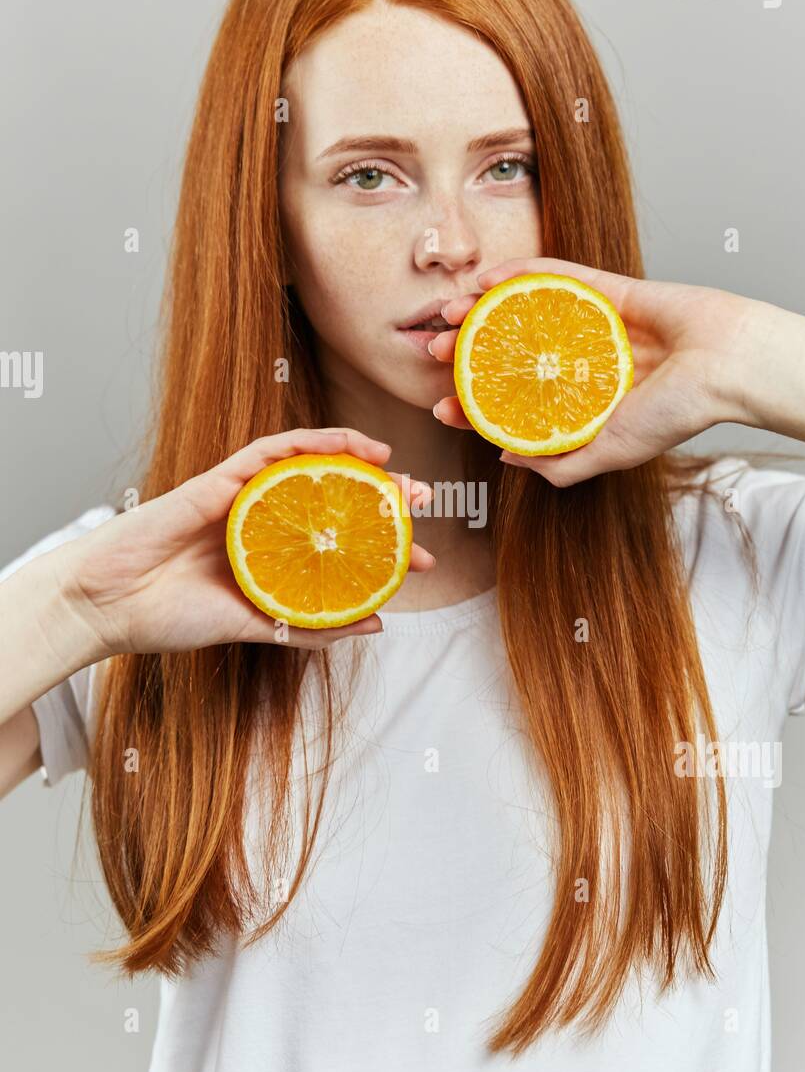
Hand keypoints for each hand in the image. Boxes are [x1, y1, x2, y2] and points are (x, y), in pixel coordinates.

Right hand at [57, 428, 435, 655]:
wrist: (109, 605)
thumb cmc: (169, 617)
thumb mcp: (255, 629)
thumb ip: (311, 626)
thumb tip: (376, 625)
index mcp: (272, 556)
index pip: (340, 545)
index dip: (386, 548)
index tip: (424, 561)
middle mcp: (263, 521)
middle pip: (334, 501)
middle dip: (383, 500)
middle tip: (427, 504)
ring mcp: (242, 497)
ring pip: (310, 469)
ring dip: (359, 463)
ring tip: (401, 472)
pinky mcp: (220, 479)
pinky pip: (274, 451)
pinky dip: (316, 442)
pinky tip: (353, 447)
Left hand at [428, 257, 756, 485]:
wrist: (726, 366)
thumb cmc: (677, 413)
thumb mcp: (610, 452)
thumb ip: (561, 462)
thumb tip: (506, 457)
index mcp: (579, 401)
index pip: (511, 402)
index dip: (472, 403)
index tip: (440, 405)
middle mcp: (579, 362)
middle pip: (508, 353)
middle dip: (465, 352)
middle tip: (430, 351)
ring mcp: (590, 323)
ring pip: (522, 312)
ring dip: (479, 309)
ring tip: (445, 311)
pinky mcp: (605, 288)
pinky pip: (555, 276)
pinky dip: (518, 273)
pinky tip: (485, 276)